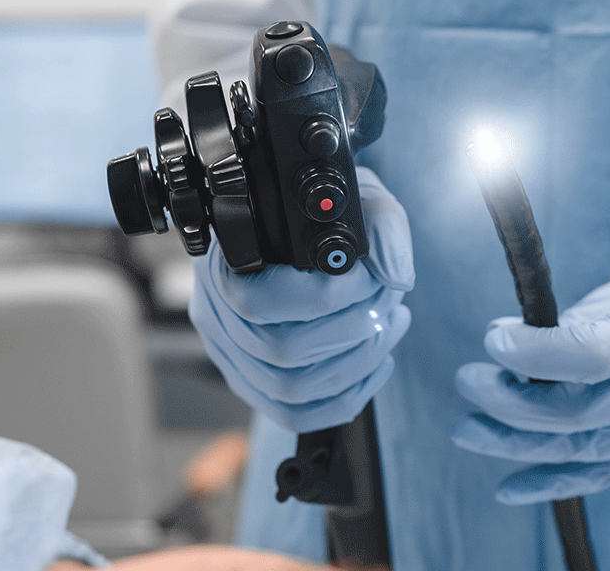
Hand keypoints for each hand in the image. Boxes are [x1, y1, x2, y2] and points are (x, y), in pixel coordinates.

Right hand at [190, 168, 413, 432]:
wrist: (312, 230)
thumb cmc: (327, 214)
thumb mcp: (358, 197)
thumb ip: (382, 225)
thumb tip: (391, 276)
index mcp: (226, 261)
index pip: (260, 301)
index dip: (327, 298)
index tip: (370, 279)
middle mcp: (217, 310)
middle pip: (280, 351)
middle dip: (352, 331)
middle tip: (387, 302)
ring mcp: (230, 351)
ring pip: (288, 387)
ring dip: (355, 363)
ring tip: (388, 326)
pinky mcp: (251, 379)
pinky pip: (290, 412)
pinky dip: (342, 399)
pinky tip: (375, 365)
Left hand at [451, 229, 609, 504]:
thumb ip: (572, 323)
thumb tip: (504, 347)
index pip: (595, 352)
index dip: (537, 352)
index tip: (493, 341)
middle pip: (584, 412)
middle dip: (512, 403)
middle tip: (468, 381)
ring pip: (588, 450)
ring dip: (519, 442)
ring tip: (469, 428)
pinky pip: (607, 476)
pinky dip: (554, 482)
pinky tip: (508, 487)